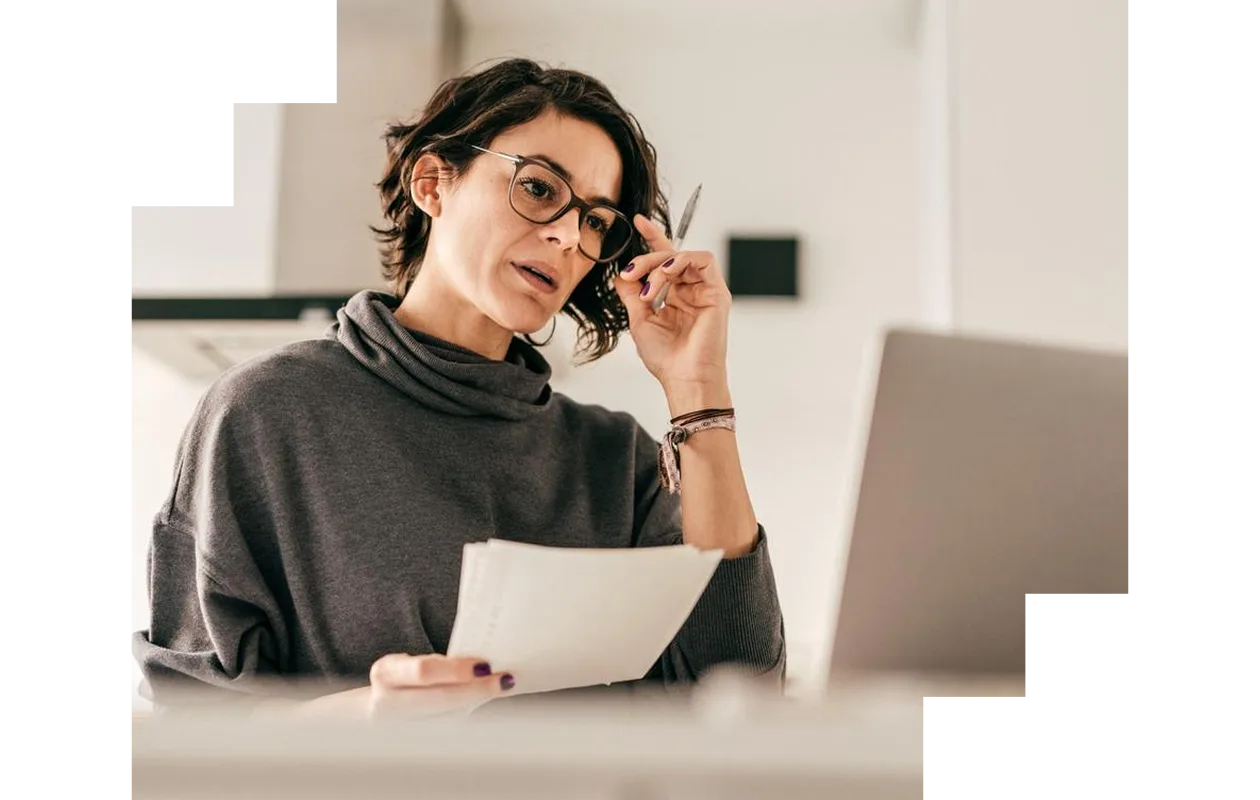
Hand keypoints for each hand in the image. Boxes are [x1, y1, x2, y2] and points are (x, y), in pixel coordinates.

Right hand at [297, 654, 514, 719]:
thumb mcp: (413, 662)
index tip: (484, 665)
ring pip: (449, 718)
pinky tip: (483, 701)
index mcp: (386, 673)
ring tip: (499, 685)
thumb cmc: (408, 677)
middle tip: (504, 680)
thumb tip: (482, 664)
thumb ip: (439, 664)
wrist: (383, 708)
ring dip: (477, 702)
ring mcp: (400, 728)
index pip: (424, 672)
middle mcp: (387, 703)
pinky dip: (471, 714)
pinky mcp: (415, 742)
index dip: (455, 670)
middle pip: (439, 698)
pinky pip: (450, 729)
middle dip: (476, 689)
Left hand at [614, 214, 732, 400]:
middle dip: (645, 259)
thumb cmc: (666, 358)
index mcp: (674, 297)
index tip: (637, 222)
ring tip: (647, 286)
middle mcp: (691, 291)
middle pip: (669, 256)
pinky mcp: (717, 292)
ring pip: (683, 256)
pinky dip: (679, 261)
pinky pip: (702, 260)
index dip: (653, 238)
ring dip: (660, 264)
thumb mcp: (639, 320)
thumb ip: (632, 294)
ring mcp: (705, 291)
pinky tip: (663, 276)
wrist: (684, 379)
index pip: (664, 261)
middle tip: (629, 273)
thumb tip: (620, 274)